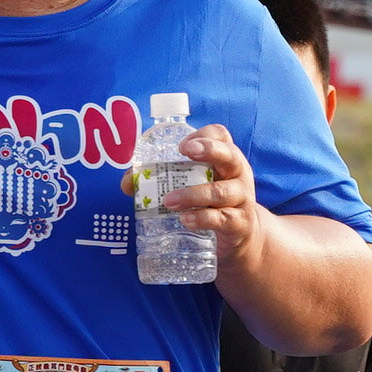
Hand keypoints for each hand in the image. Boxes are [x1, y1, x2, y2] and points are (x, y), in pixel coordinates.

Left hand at [161, 122, 264, 263]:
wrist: (240, 237)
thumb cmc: (212, 204)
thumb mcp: (194, 187)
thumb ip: (161, 181)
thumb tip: (129, 182)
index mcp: (225, 159)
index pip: (221, 136)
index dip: (204, 135)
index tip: (182, 145)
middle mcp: (237, 174)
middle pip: (230, 155)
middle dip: (209, 150)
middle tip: (185, 152)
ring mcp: (242, 199)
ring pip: (221, 192)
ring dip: (193, 194)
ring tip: (168, 201)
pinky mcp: (240, 224)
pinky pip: (222, 219)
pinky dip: (202, 218)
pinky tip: (185, 220)